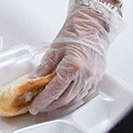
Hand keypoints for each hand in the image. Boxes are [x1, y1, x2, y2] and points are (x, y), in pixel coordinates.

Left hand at [30, 0, 120, 115]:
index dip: (43, 100)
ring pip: (75, 99)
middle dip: (50, 105)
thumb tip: (34, 79)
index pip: (54, 90)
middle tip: (39, 107)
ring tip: (49, 105)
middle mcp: (84, 75)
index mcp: (73, 66)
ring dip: (61, 105)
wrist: (93, 25)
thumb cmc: (76, 31)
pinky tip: (65, 99)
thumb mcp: (55, 48)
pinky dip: (73, 99)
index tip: (35, 106)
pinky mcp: (97, 78)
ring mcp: (92, 78)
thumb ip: (45, 66)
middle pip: (64, 98)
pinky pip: (84, 95)